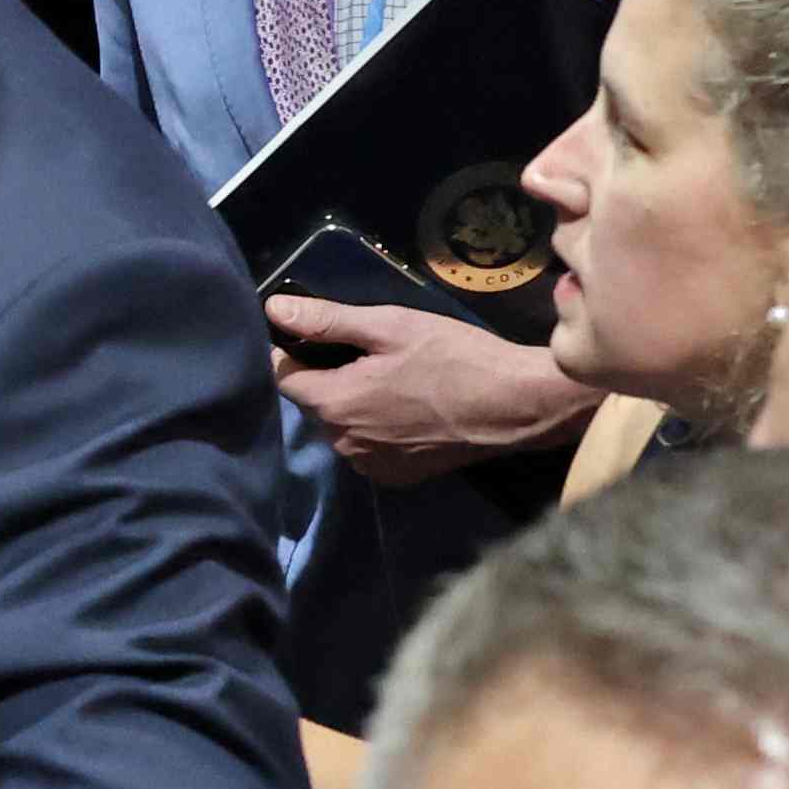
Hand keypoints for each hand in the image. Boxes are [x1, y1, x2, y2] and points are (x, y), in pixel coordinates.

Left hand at [262, 296, 593, 474]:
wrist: (516, 406)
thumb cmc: (454, 357)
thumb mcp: (390, 326)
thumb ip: (327, 321)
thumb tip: (272, 310)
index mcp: (334, 403)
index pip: (282, 377)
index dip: (290, 351)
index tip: (310, 334)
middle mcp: (342, 442)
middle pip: (314, 402)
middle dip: (328, 377)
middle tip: (367, 353)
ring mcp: (369, 464)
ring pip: (341, 426)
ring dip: (352, 404)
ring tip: (390, 380)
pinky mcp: (396, 477)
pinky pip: (367, 447)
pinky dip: (376, 428)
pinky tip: (405, 408)